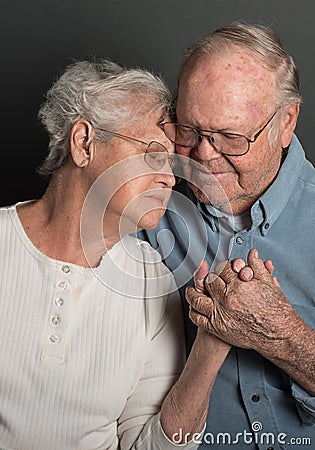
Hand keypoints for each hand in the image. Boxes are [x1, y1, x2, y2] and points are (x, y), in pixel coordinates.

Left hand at [187, 249, 301, 356]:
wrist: (279, 334)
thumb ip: (257, 266)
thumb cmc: (276, 311)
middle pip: (209, 282)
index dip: (223, 267)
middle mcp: (227, 299)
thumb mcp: (268, 283)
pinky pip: (198, 318)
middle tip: (211, 278)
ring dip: (193, 293)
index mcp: (238, 286)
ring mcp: (220, 314)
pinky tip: (194, 307)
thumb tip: (252, 254)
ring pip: (197, 299)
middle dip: (210, 278)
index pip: (222, 269)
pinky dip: (193, 311)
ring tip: (192, 290)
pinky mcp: (217, 328)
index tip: (223, 269)